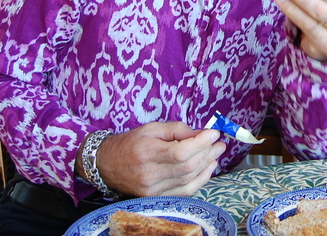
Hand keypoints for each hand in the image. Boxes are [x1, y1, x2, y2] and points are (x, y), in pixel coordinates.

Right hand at [91, 122, 225, 196]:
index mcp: (147, 152)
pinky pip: (185, 191)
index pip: (181, 152)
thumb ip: (177, 129)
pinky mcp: (156, 197)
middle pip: (188, 166)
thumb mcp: (151, 128)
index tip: (213, 133)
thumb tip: (200, 133)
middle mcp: (149, 174)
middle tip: (219, 142)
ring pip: (189, 179)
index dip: (201, 143)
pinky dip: (200, 180)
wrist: (107, 165)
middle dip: (208, 152)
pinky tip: (208, 168)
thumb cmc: (130, 143)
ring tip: (216, 152)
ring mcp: (153, 189)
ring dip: (207, 165)